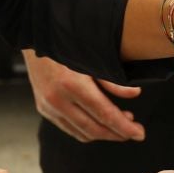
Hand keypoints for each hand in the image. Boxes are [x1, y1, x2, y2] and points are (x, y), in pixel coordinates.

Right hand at [26, 52, 145, 143]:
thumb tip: (134, 94)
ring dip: (103, 134)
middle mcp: (58, 100)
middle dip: (117, 134)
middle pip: (94, 129)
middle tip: (134, 132)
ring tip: (119, 123)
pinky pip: (69, 128)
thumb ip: (112, 81)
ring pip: (82, 133)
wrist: (34, 38)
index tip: (139, 134)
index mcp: (72, 85)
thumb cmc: (65, 45)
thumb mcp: (92, 59)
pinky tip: (98, 122)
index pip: (104, 114)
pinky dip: (87, 130)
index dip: (124, 127)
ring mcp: (49, 107)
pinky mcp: (43, 109)